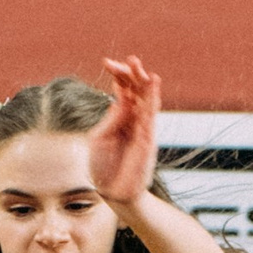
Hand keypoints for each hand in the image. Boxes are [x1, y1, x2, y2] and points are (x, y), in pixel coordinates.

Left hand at [87, 55, 161, 206]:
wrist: (112, 193)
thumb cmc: (104, 167)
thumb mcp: (100, 138)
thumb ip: (112, 119)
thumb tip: (119, 98)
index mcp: (121, 118)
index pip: (123, 90)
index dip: (118, 75)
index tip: (107, 62)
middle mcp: (134, 119)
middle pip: (136, 90)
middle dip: (131, 73)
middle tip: (126, 59)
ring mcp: (142, 127)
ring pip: (146, 98)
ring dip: (143, 80)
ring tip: (138, 63)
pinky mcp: (148, 137)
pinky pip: (152, 113)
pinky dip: (153, 96)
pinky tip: (152, 82)